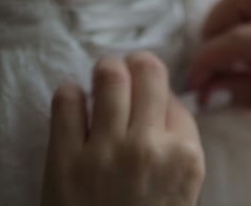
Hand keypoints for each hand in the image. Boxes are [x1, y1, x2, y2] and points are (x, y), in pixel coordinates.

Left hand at [42, 53, 204, 205]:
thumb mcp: (183, 187)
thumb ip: (180, 143)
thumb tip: (162, 99)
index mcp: (185, 156)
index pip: (174, 98)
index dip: (161, 92)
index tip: (150, 93)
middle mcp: (148, 147)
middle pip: (147, 72)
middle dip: (137, 63)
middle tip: (128, 67)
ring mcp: (105, 151)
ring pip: (109, 77)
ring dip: (105, 70)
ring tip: (103, 75)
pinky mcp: (65, 159)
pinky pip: (66, 102)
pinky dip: (69, 93)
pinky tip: (74, 98)